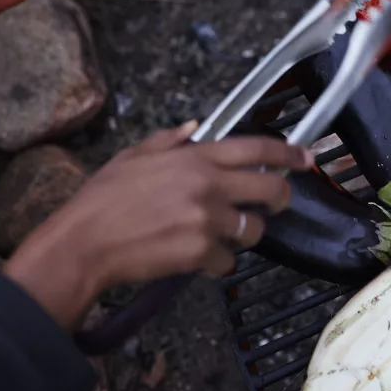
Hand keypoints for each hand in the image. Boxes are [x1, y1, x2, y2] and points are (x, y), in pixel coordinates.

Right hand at [3, 122, 312, 329]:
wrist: (83, 243)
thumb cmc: (102, 200)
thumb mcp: (133, 156)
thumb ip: (170, 140)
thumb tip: (195, 127)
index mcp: (196, 157)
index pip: (257, 147)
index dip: (289, 153)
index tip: (307, 157)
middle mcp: (209, 184)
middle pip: (272, 189)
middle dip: (281, 197)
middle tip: (276, 203)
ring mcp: (208, 219)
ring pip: (255, 230)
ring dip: (244, 235)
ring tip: (219, 236)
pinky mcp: (201, 252)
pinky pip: (228, 261)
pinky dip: (216, 263)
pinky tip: (195, 258)